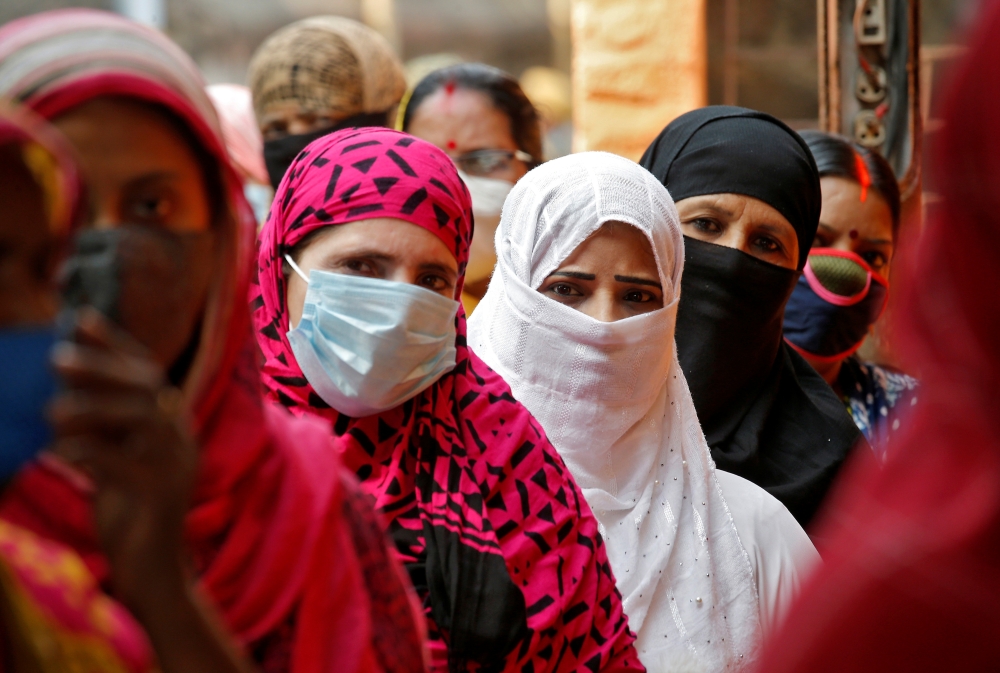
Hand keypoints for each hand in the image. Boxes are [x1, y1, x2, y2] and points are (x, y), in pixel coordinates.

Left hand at [49, 307, 195, 614]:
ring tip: (53, 411)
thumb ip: (102, 419)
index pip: (148, 371)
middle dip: (102, 367)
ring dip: (94, 408)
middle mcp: (180, 437)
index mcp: (172, 424)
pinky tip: (64, 452)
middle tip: (57, 358)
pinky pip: (125, 464)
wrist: (153, 569)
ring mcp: (175, 465)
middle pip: (147, 387)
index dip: (115, 343)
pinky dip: (90, 452)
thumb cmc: (128, 508)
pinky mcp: (160, 495)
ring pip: (142, 418)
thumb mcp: (115, 455)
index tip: (80, 319)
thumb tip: (67, 370)